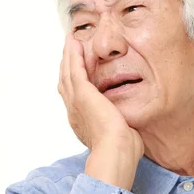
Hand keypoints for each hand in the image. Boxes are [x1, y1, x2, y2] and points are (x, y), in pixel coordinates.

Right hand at [58, 33, 143, 189]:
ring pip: (67, 73)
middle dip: (67, 65)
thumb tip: (128, 126)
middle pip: (65, 82)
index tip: (76, 70)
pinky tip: (75, 44)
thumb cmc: (122, 150)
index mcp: (81, 121)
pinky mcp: (82, 93)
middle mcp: (73, 111)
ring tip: (71, 42)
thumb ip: (119, 126)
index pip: (73, 96)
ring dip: (69, 56)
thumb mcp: (119, 134)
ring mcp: (75, 102)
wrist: (116, 151)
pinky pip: (75, 69)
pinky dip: (73, 55)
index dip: (73, 81)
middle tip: (69, 49)